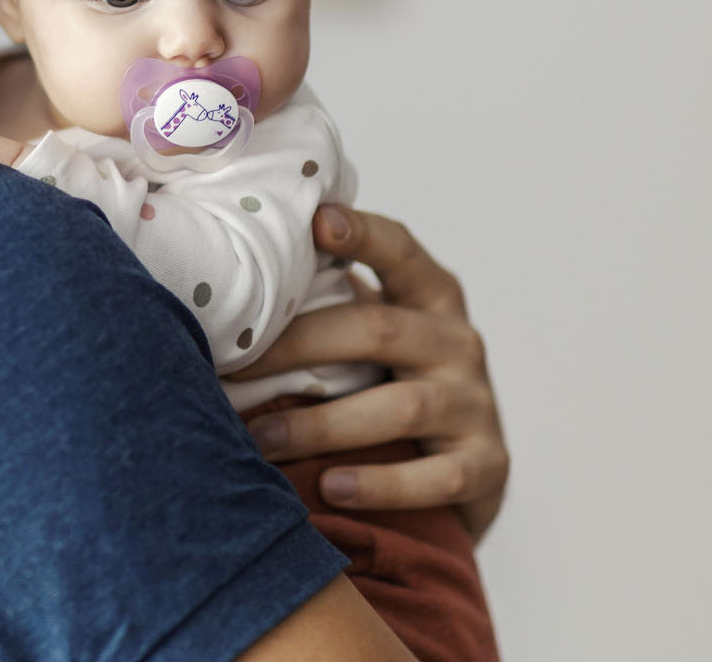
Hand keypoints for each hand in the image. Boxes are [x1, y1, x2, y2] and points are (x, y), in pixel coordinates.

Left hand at [234, 205, 508, 538]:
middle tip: (232, 367)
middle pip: (377, 329)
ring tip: (262, 439)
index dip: (362, 233)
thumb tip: (224, 280)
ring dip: (322, 425)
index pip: (399, 249)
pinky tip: (332, 488)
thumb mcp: (369, 332)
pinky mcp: (488, 466)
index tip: (318, 222)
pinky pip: (436, 477)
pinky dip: (381, 484)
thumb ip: (324, 301)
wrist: (462, 472)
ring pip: (401, 407)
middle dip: (298, 347)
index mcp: (429, 294)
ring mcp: (476, 404)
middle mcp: (458, 341)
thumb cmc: (387, 382)